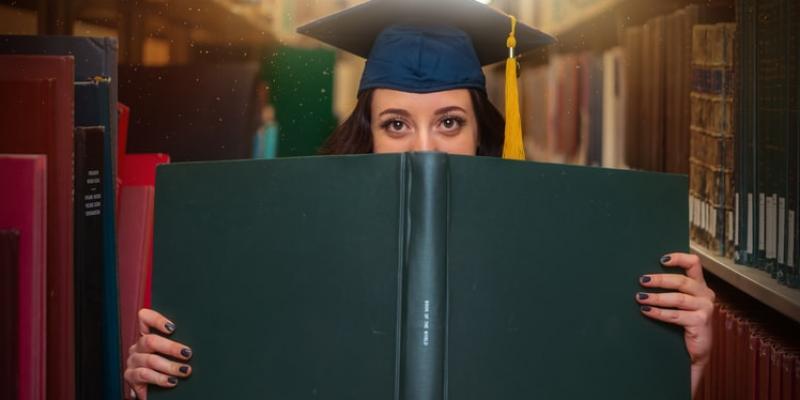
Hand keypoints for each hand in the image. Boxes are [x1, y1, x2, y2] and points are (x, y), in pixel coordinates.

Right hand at [124, 309, 192, 399]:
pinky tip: (172, 381)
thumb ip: (178, 344)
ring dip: (170, 366)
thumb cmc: (166, 368)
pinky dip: (160, 379)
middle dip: (171, 347)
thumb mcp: (171, 354)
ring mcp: (133, 361)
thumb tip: (200, 339)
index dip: (156, 320)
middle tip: (187, 354)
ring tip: (185, 370)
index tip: (173, 327)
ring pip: (150, 360)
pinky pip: (144, 375)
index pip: (144, 318)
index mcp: (147, 336)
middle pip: (150, 341)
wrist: (153, 391)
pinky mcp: (130, 376)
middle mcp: (138, 347)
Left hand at [636, 253, 714, 395]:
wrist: (693, 352)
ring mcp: (705, 308)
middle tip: (642, 280)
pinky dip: (659, 313)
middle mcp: (705, 294)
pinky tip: (646, 310)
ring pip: (678, 298)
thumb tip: (643, 278)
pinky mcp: (701, 322)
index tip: (661, 259)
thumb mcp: (678, 303)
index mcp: (699, 285)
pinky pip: (677, 315)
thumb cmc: (682, 324)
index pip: (694, 264)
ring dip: (657, 297)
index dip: (679, 258)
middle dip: (660, 280)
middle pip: (682, 281)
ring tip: (640, 298)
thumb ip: (669, 290)